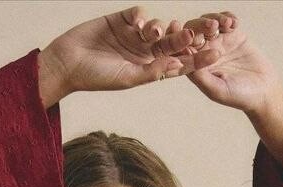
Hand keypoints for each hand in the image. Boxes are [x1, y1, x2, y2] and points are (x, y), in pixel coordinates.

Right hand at [41, 5, 230, 93]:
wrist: (67, 63)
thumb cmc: (95, 78)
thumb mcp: (126, 78)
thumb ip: (151, 73)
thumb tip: (176, 68)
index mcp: (149, 69)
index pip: (177, 63)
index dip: (196, 59)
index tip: (215, 55)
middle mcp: (145, 52)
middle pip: (172, 43)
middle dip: (185, 39)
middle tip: (199, 35)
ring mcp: (134, 35)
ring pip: (157, 27)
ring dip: (162, 29)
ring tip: (158, 32)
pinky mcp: (121, 19)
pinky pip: (138, 13)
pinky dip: (141, 16)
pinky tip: (137, 23)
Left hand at [178, 10, 282, 115]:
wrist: (263, 90)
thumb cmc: (238, 96)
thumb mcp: (217, 90)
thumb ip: (200, 76)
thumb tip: (184, 57)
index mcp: (195, 66)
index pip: (181, 49)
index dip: (176, 37)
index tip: (178, 29)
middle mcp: (203, 52)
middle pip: (193, 31)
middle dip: (200, 25)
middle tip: (212, 27)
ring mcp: (218, 42)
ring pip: (208, 22)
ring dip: (215, 18)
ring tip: (227, 24)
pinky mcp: (233, 34)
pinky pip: (225, 19)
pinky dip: (228, 17)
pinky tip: (234, 23)